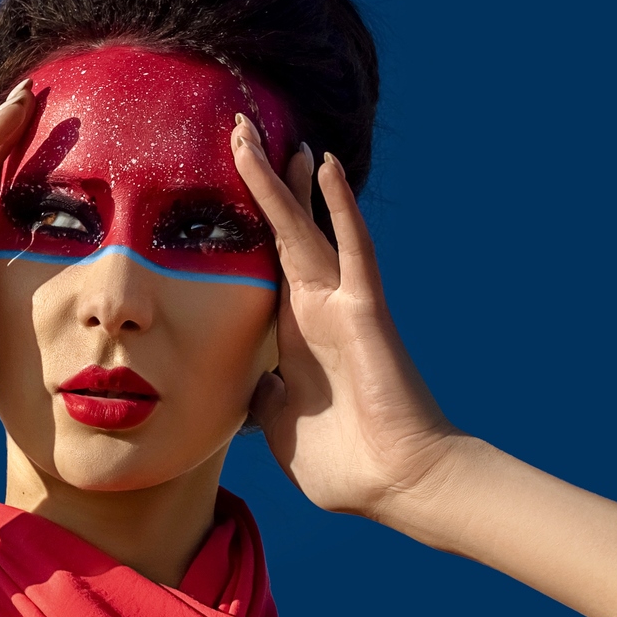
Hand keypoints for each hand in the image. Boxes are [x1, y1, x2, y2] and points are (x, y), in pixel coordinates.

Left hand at [230, 115, 459, 519]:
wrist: (396, 485)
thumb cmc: (343, 462)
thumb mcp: (277, 425)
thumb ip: (260, 398)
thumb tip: (245, 388)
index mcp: (291, 333)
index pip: (259, 262)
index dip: (242, 224)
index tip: (219, 188)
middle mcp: (314, 308)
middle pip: (280, 230)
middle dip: (258, 182)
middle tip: (235, 131)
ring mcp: (340, 304)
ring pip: (305, 228)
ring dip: (282, 181)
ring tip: (259, 133)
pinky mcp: (365, 310)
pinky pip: (352, 248)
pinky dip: (340, 207)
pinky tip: (327, 166)